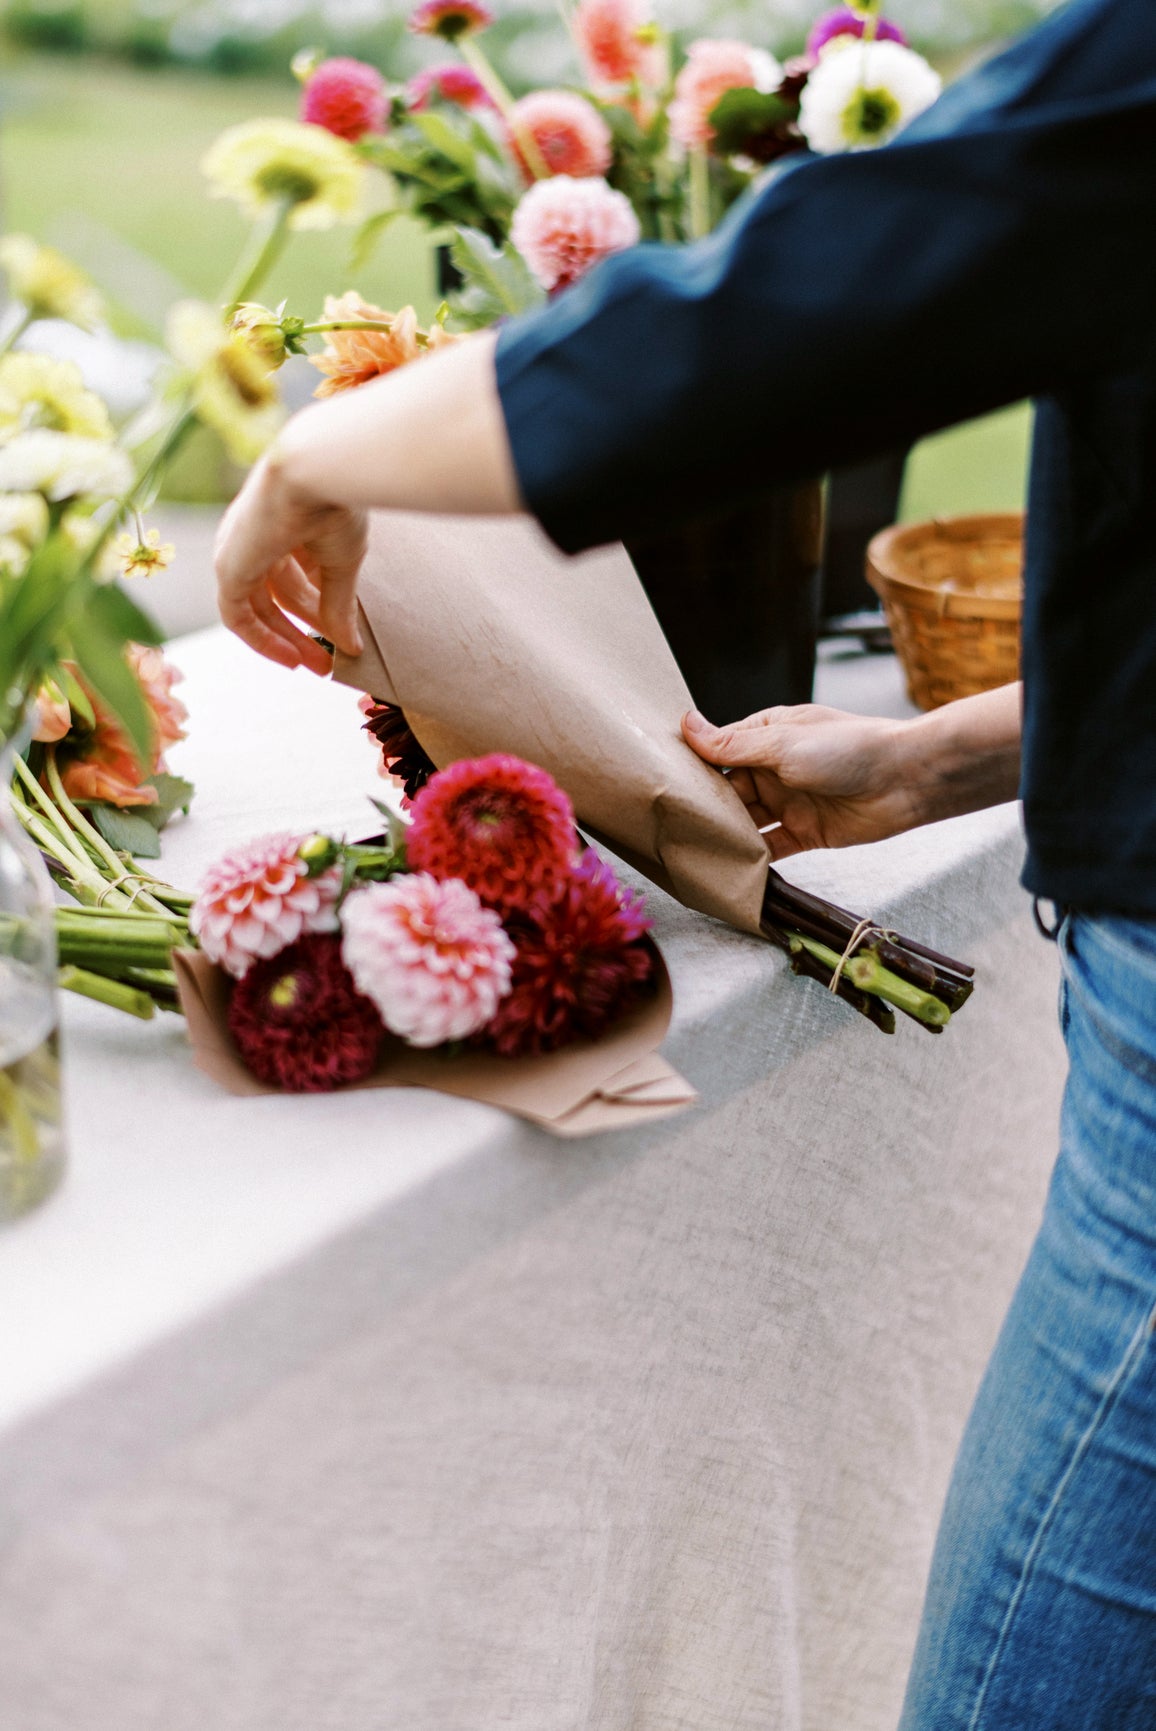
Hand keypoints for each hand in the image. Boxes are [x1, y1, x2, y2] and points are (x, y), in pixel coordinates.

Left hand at [214, 452, 366, 673]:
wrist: (318, 472)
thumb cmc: (336, 501)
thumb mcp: (343, 561)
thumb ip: (339, 604)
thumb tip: (350, 646)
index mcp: (283, 525)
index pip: (296, 576)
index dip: (316, 611)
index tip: (338, 639)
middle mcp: (256, 537)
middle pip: (276, 596)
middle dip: (303, 631)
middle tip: (327, 664)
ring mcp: (238, 551)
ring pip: (259, 609)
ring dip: (287, 640)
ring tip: (319, 666)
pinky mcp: (228, 568)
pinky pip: (237, 617)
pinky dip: (262, 641)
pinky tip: (291, 657)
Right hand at [681, 703, 927, 860]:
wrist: (906, 780)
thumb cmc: (848, 748)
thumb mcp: (783, 742)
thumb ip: (733, 744)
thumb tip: (686, 724)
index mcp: (766, 736)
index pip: (718, 754)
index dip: (692, 771)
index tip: (660, 787)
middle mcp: (773, 769)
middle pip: (727, 793)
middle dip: (704, 810)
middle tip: (668, 829)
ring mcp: (789, 802)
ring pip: (745, 823)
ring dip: (725, 836)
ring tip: (692, 852)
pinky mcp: (805, 833)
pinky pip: (771, 848)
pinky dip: (752, 859)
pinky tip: (729, 870)